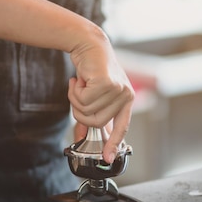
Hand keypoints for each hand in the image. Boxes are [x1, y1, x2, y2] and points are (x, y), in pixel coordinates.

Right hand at [68, 29, 134, 163]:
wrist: (88, 44)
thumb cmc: (91, 69)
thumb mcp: (94, 94)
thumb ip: (91, 115)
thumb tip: (82, 138)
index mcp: (126, 101)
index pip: (121, 127)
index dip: (113, 144)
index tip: (106, 158)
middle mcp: (126, 96)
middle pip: (96, 122)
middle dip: (80, 112)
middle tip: (77, 96)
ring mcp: (118, 89)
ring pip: (87, 111)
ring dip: (75, 99)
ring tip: (79, 85)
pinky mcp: (107, 83)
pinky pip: (83, 100)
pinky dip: (75, 91)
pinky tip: (79, 79)